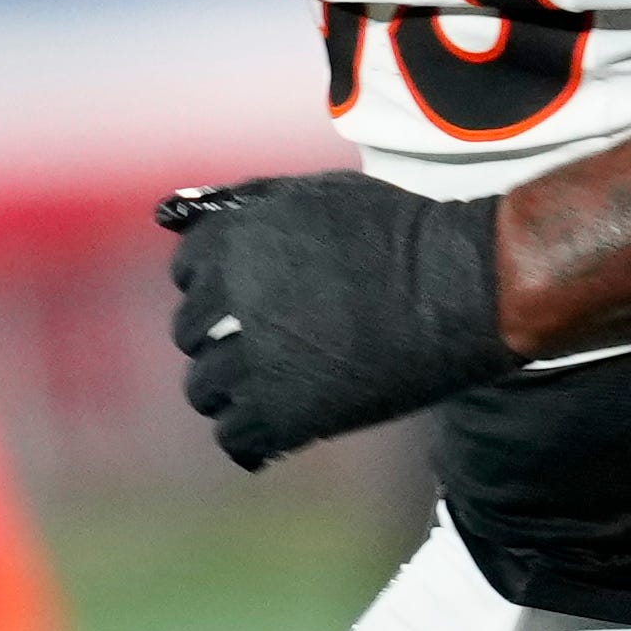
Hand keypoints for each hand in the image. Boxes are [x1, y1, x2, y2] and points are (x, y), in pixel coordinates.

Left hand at [160, 171, 517, 470]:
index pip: (186, 268)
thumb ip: (249, 204)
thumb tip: (172, 215)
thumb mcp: (318, 195)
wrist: (459, 288)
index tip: (235, 297)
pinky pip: (234, 436)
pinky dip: (247, 435)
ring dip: (226, 387)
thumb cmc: (396, 233)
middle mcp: (236, 297)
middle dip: (214, 335)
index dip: (210, 282)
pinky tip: (271, 428)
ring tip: (262, 388)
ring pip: (204, 387)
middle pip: (189, 330)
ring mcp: (258, 359)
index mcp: (239, 240)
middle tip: (256, 344)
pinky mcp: (286, 412)